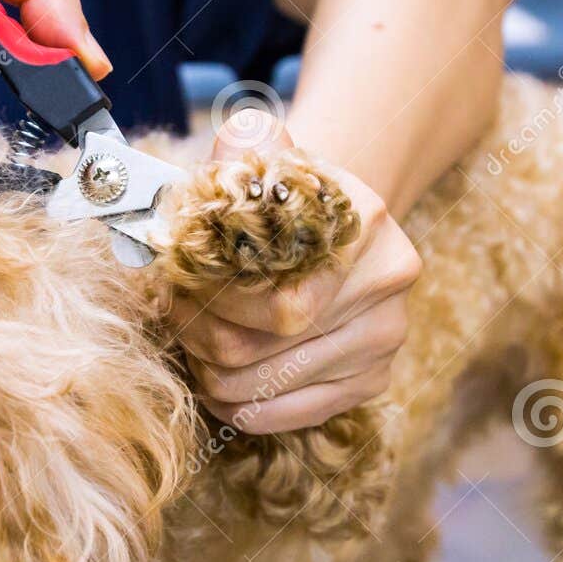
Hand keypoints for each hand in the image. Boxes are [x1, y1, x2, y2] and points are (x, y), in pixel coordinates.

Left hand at [170, 124, 421, 433]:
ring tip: (191, 345)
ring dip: (212, 374)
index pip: (276, 297)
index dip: (210, 301)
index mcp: (364, 221)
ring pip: (268, 385)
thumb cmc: (284, 199)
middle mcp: (390, 282)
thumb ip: (245, 146)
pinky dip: (241, 408)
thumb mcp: (265, 158)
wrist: (334, 224)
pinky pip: (292, 415)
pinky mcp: (374, 380)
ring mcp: (387, 338)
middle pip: (265, 345)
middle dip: (201, 337)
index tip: (173, 287)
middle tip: (173, 319)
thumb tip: (232, 146)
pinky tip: (217, 385)